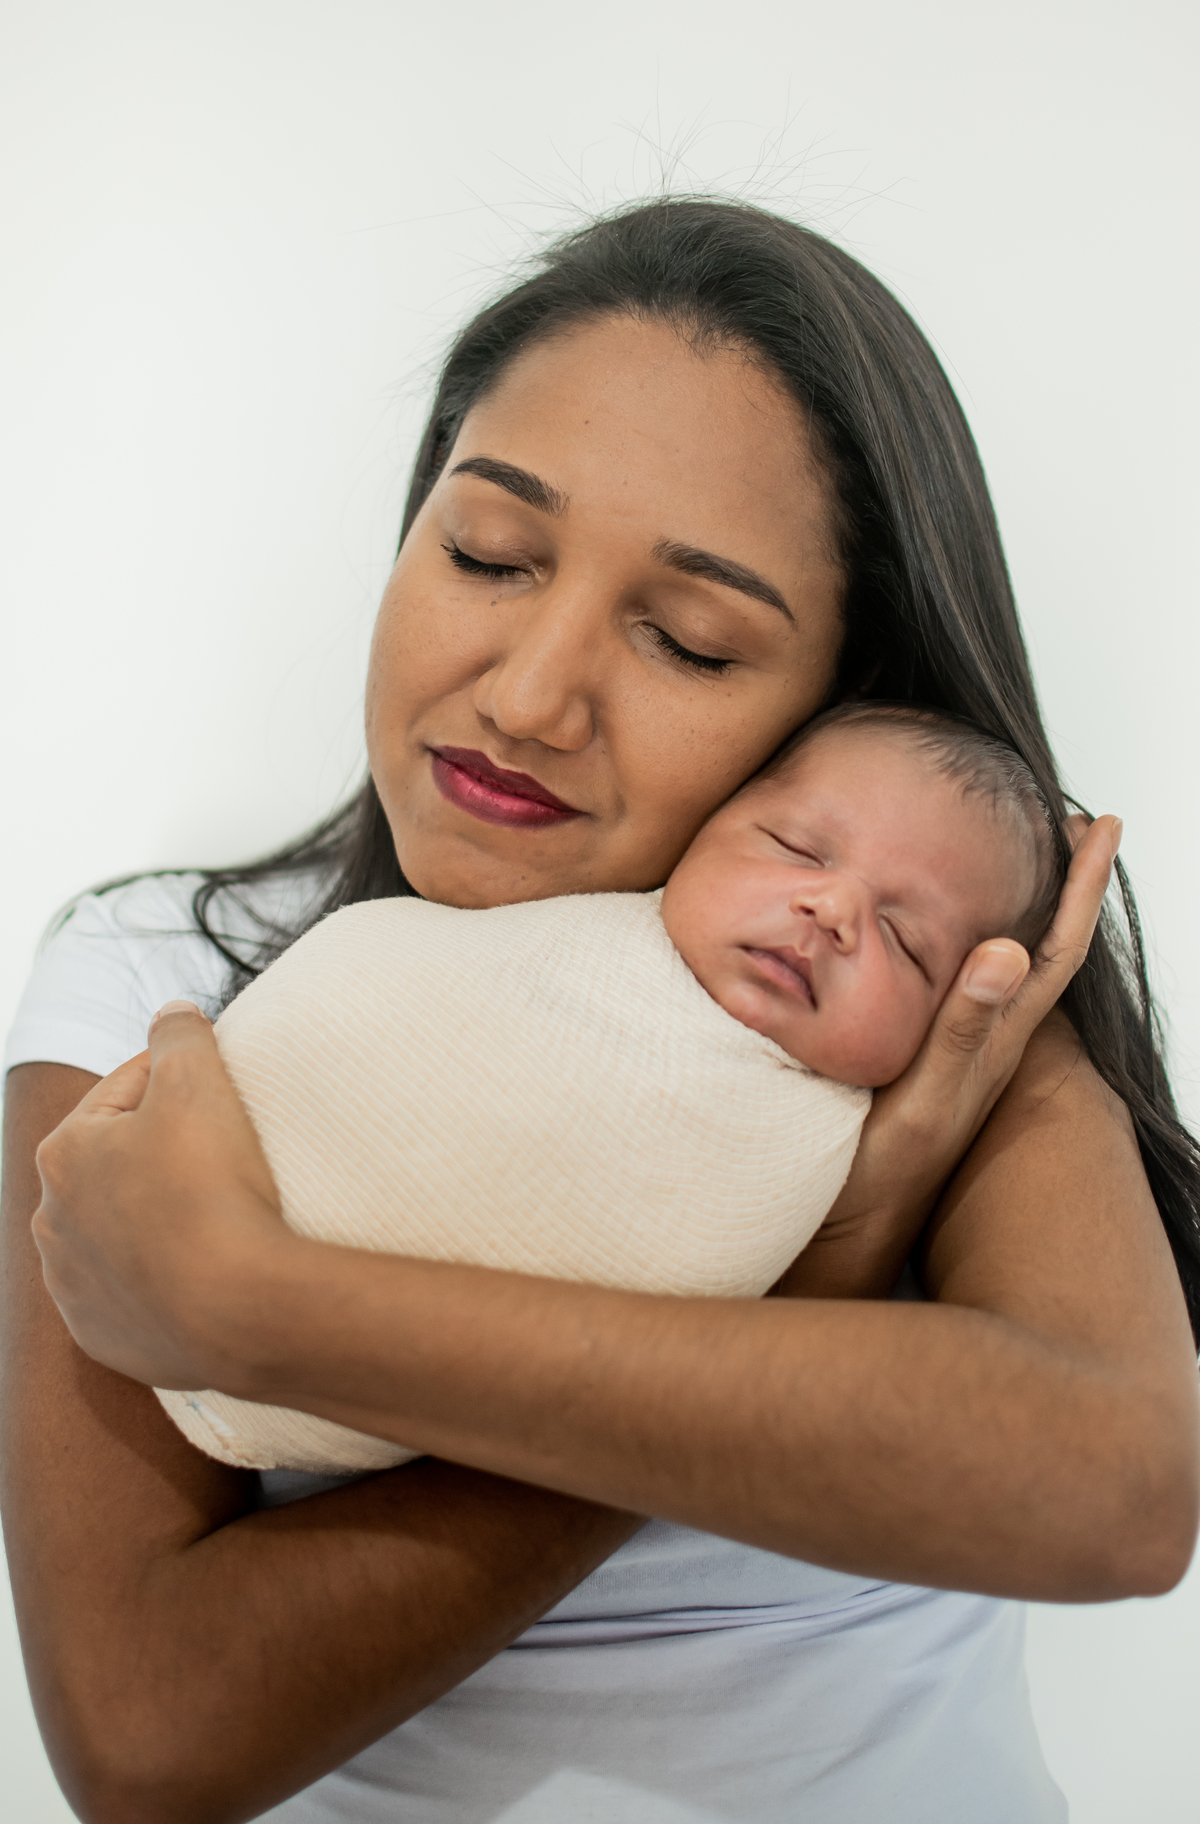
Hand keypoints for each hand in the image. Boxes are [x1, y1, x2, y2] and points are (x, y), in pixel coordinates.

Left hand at [32, 1002, 288, 1389]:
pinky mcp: (105, 1336)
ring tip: (215, 1211)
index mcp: (64, 1153)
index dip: (180, 1078)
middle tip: (225, 1150)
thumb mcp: (198, 1080)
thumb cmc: (211, 1189)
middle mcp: (52, 1221)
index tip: (222, 1086)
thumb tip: (171, 1013)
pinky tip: (203, 1268)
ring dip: (159, 1216)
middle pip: (119, 1163)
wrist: (236, 1309)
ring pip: (120, 1231)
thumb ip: (179, 1033)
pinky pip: (134, 1293)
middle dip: (162, 1151)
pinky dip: (163, 1276)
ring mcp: (74, 1286)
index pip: (125, 1090)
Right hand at [775, 813, 1121, 1298]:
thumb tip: (1009, 949)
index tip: (1102, 826)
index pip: (1054, 947)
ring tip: (1025, 863)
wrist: (853, 1228)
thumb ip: (963, 1031)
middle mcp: (991, 1042)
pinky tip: (953, 937)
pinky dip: (976, 945)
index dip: (1082, 887)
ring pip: (1010, 966)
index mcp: (997, 1040)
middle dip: (1063, 886)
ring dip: (1026, 910)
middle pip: (1044, 947)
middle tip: (1069, 826)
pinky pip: (969, 988)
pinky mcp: (934, 1065)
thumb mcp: (925, 1099)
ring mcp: (965, 1054)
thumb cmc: (883, 1172)